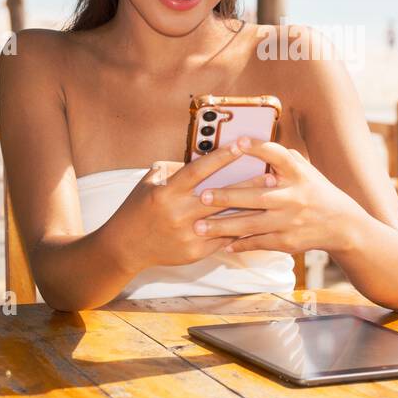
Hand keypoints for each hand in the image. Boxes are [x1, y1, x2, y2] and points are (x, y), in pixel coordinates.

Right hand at [99, 141, 260, 270]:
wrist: (125, 247)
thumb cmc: (138, 209)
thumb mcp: (149, 183)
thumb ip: (173, 169)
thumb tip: (202, 156)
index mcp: (167, 192)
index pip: (199, 170)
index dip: (221, 157)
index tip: (242, 145)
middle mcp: (178, 213)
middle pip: (220, 196)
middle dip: (247, 185)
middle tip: (272, 174)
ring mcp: (187, 235)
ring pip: (226, 219)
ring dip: (250, 208)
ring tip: (272, 198)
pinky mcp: (194, 252)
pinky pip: (222, 238)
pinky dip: (238, 229)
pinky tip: (257, 221)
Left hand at [193, 137, 363, 254]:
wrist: (341, 225)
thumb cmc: (315, 191)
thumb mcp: (305, 170)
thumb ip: (281, 158)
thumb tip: (250, 143)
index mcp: (297, 173)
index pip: (276, 155)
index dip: (257, 147)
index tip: (236, 143)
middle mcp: (293, 196)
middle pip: (255, 196)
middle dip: (226, 197)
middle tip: (202, 196)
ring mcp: (289, 221)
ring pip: (250, 224)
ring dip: (222, 226)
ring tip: (199, 226)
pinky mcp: (287, 241)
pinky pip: (257, 242)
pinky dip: (239, 244)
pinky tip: (221, 243)